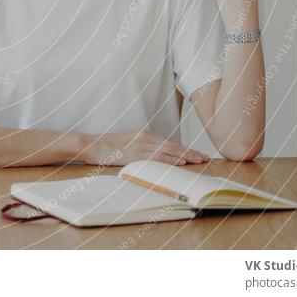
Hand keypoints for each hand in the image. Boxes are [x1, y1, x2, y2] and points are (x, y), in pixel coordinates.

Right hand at [82, 128, 210, 165]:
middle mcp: (145, 137)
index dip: (185, 148)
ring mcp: (140, 145)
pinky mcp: (135, 153)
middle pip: (173, 145)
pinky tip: (181, 162)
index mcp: (144, 134)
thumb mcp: (127, 144)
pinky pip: (157, 156)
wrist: (91, 145)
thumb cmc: (106, 147)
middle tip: (205, 158)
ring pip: (169, 150)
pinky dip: (171, 159)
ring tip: (200, 160)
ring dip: (186, 156)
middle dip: (191, 152)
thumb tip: (154, 158)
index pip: (169, 142)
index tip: (197, 154)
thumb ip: (141, 148)